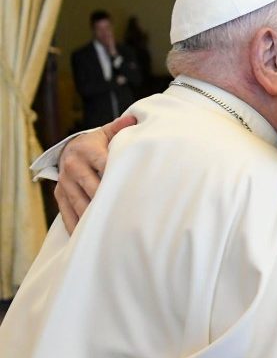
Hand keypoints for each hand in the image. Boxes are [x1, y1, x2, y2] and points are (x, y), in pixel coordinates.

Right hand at [54, 115, 136, 232]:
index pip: (105, 166)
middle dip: (108, 203)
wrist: (70, 149)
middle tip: (127, 218)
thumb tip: (135, 119)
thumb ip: (120, 127)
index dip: (117, 179)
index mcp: (88, 151)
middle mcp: (73, 167)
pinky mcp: (59, 195)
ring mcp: (65, 183)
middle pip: (93, 189)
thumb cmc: (97, 143)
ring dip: (95, 219)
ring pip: (81, 204)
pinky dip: (78, 227)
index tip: (132, 192)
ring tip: (112, 231)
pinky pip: (67, 214)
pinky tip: (89, 238)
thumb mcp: (107, 133)